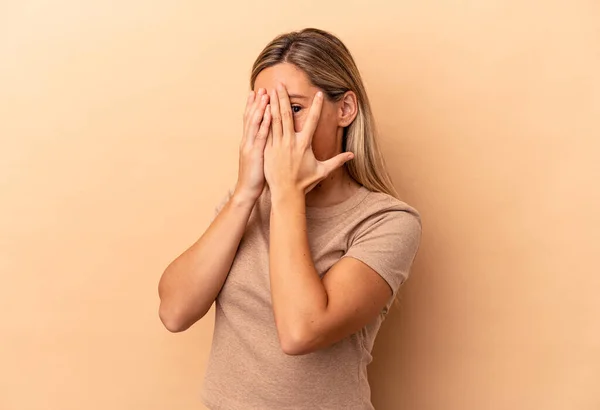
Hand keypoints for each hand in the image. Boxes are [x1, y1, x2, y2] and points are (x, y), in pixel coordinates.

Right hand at [233, 88, 270, 202]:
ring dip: (260, 108)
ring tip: (265, 95)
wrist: (247, 191)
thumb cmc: (256, 176)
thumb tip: (268, 137)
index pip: (250, 119)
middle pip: (250, 117)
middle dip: (256, 102)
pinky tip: (268, 113)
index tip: (258, 92)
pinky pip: (261, 135)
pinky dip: (264, 123)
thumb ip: (262, 146)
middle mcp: (247, 141)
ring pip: (254, 123)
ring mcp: (250, 146)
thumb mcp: (258, 158)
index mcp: (249, 141)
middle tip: (262, 87)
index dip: (253, 106)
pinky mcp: (255, 153)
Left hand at [264, 84, 353, 195]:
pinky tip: (261, 108)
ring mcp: (277, 145)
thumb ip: (337, 160)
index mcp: (304, 145)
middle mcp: (290, 142)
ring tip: (270, 91)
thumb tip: (352, 155)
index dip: (316, 107)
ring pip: (274, 120)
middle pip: (287, 115)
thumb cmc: (304, 182)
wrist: (286, 193)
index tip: (318, 93)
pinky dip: (263, 119)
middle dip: (284, 98)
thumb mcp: (323, 171)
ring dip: (272, 104)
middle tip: (281, 84)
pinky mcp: (267, 149)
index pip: (312, 121)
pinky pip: (265, 131)